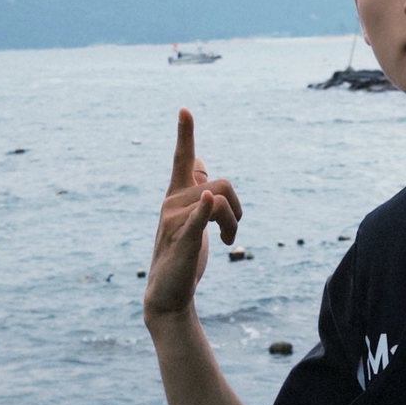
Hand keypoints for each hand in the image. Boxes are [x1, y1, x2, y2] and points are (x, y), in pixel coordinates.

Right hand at [143, 110, 241, 323]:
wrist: (168, 295)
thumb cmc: (182, 256)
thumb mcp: (190, 218)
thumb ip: (193, 189)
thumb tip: (198, 162)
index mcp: (176, 196)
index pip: (181, 158)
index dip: (185, 134)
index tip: (184, 109)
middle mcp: (172, 202)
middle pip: (223, 184)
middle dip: (237, 209)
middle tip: (232, 234)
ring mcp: (175, 221)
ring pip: (221, 201)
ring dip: (234, 224)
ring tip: (229, 242)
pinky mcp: (183, 241)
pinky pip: (198, 218)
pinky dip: (205, 210)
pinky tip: (206, 201)